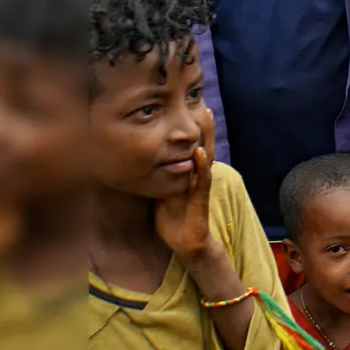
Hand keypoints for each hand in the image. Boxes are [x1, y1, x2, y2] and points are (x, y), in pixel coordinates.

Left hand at [155, 108, 216, 262]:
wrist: (186, 243)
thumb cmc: (173, 219)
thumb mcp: (162, 193)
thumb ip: (159, 179)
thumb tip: (142, 165)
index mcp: (189, 175)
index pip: (194, 147)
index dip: (195, 130)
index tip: (194, 109)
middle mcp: (197, 177)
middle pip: (204, 146)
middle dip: (204, 127)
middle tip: (204, 106)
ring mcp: (200, 186)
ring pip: (205, 157)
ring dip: (207, 137)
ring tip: (207, 119)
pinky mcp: (199, 199)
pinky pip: (201, 180)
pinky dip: (201, 165)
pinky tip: (199, 152)